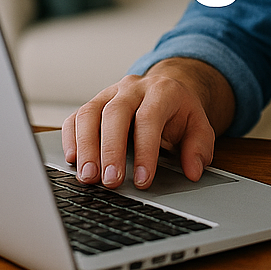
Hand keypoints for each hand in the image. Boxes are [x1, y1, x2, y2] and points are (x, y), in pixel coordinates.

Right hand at [61, 57, 233, 190]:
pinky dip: (70, 139)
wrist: (167, 89)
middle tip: (110, 181)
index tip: (142, 180)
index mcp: (162, 91)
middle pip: (115, 113)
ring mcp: (110, 93)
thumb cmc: (180, 113)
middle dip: (111, 150)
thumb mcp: (199, 126)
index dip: (145, 150)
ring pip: (89, 113)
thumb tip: (193, 171)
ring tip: (88, 178)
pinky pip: (75, 117)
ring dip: (86, 147)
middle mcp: (132, 88)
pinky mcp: (93, 104)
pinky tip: (73, 160)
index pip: (149, 118)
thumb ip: (199, 147)